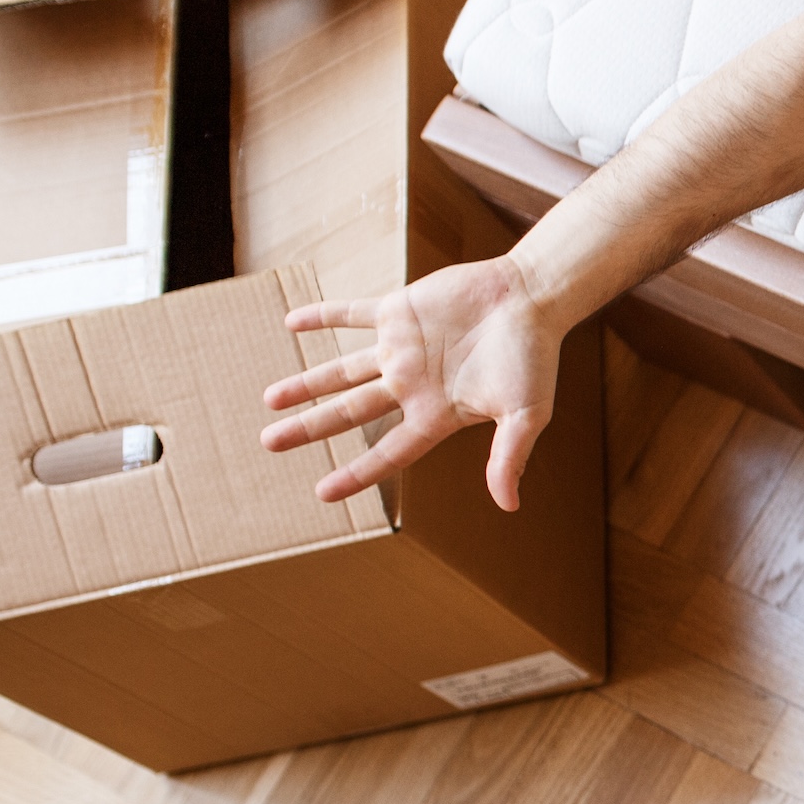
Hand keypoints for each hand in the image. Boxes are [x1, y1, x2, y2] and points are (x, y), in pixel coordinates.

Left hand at [260, 255, 558, 510]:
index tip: (322, 493)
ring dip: (306, 383)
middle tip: (269, 443)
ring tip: (271, 400)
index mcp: (437, 413)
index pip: (388, 451)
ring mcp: (402, 348)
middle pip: (350, 412)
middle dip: (309, 428)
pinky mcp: (400, 311)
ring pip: (342, 371)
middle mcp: (412, 384)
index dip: (355, 473)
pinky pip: (351, 315)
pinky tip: (292, 323)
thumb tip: (509, 506)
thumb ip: (509, 456)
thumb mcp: (525, 414)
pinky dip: (322, 317)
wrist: (531, 298)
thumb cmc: (534, 358)